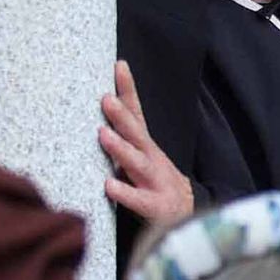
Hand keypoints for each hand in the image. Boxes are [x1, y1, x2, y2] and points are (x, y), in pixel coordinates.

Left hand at [100, 60, 193, 223]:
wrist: (185, 214)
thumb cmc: (154, 182)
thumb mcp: (141, 156)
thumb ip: (122, 138)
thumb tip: (94, 113)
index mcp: (146, 145)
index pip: (137, 113)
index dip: (128, 90)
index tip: (119, 65)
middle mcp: (151, 158)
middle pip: (137, 134)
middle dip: (122, 116)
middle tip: (105, 99)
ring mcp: (154, 181)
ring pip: (137, 162)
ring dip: (121, 148)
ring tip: (104, 135)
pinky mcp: (154, 205)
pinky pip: (137, 199)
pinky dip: (124, 192)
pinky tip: (108, 185)